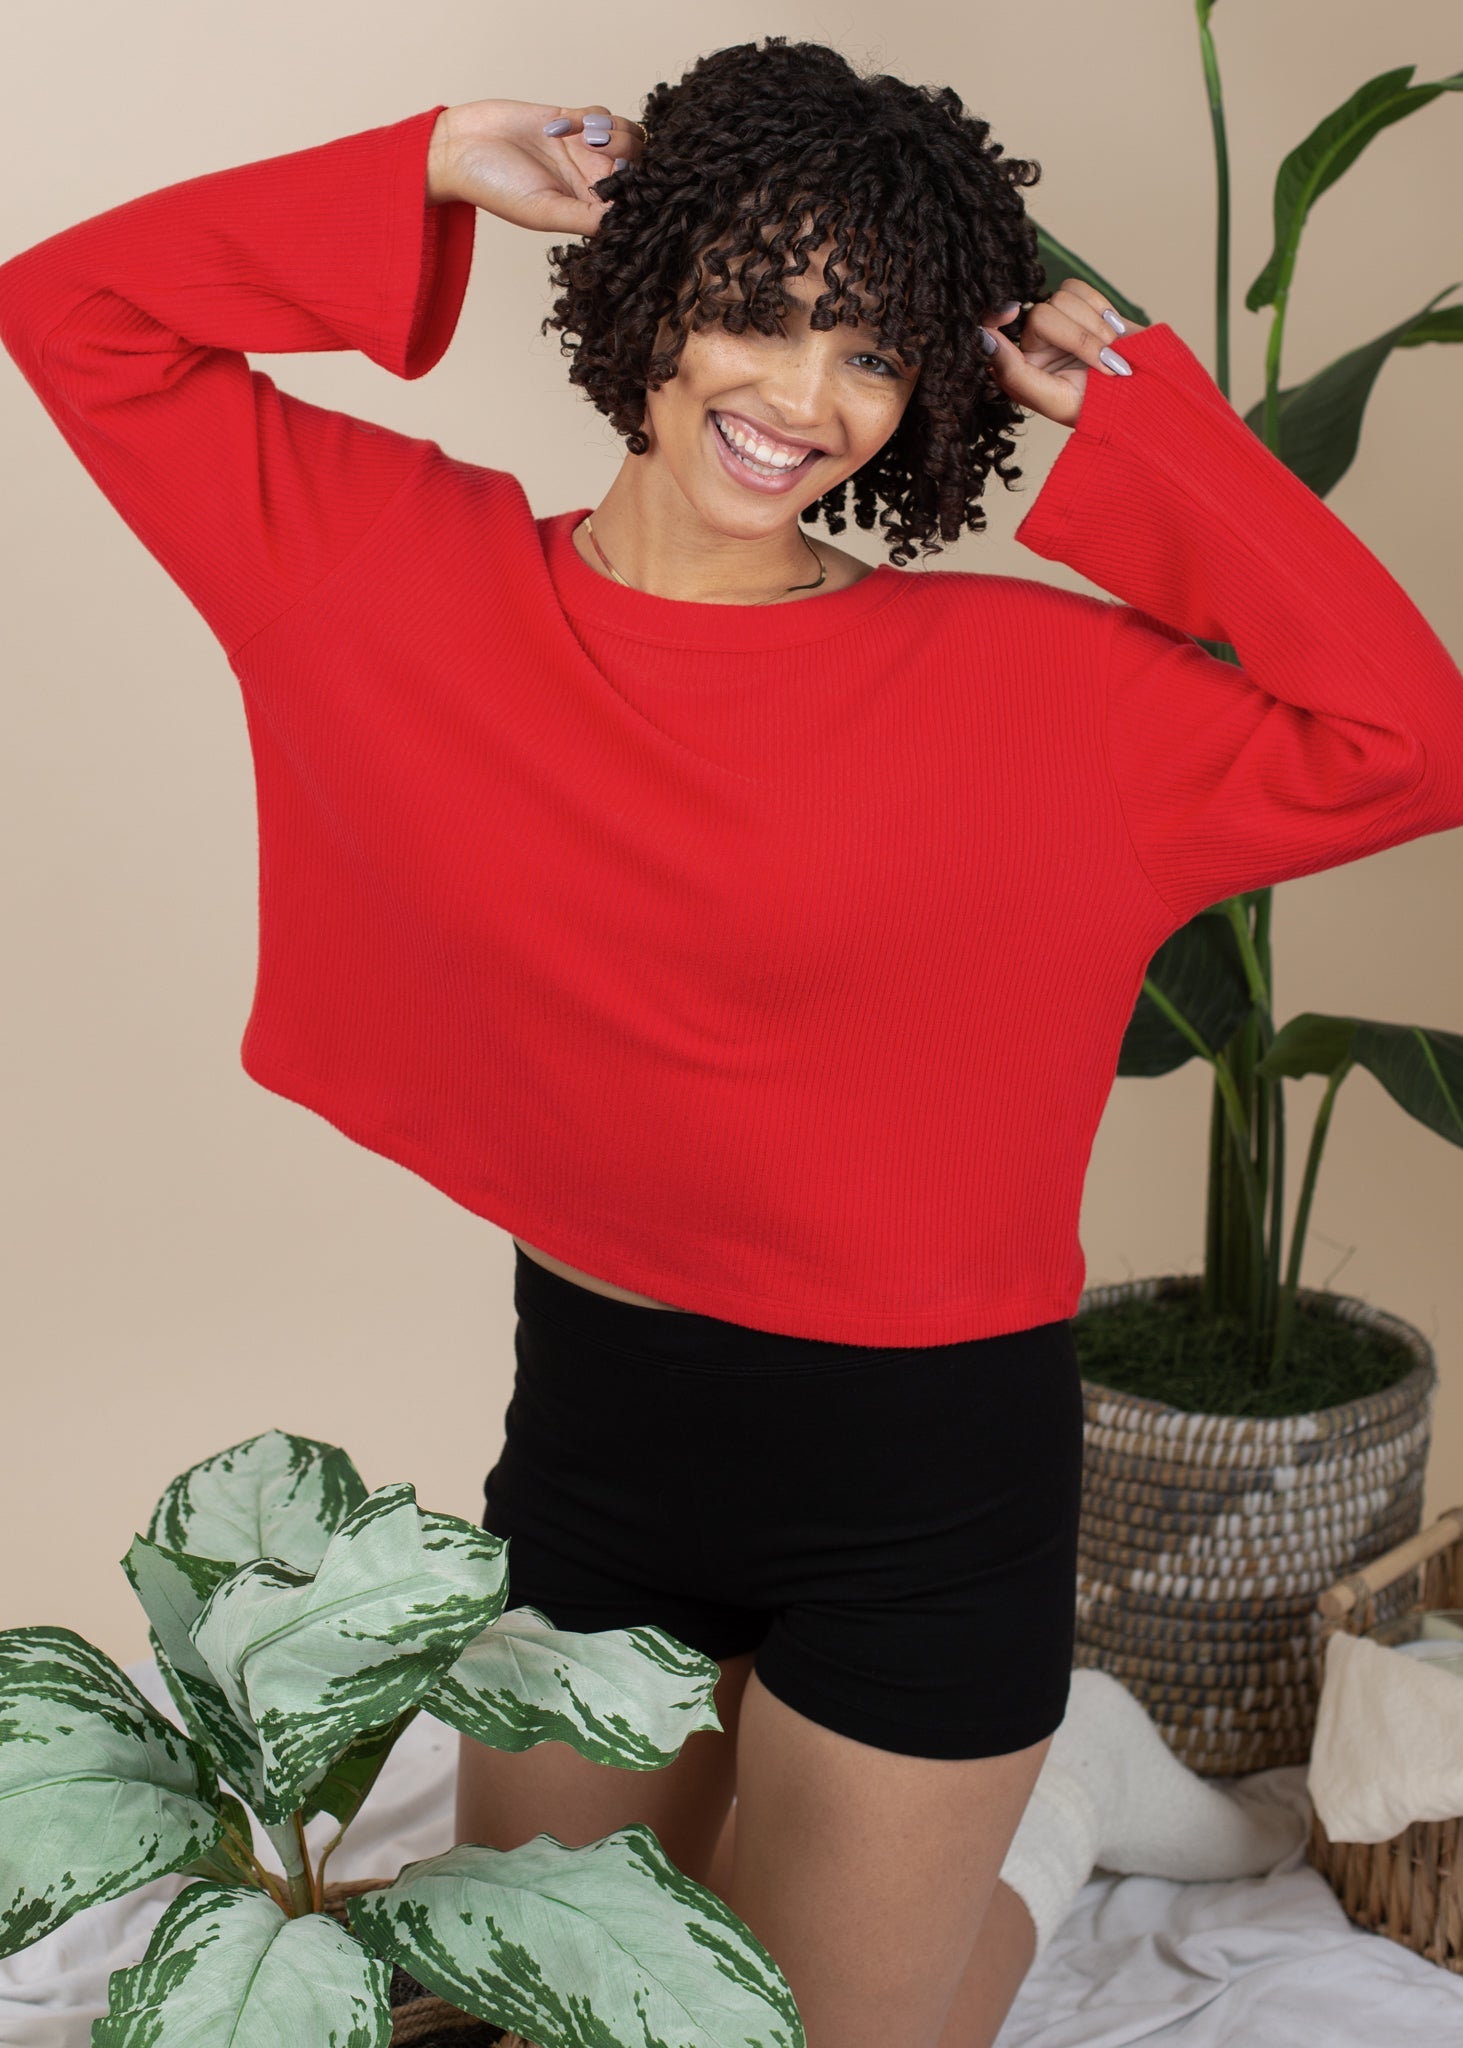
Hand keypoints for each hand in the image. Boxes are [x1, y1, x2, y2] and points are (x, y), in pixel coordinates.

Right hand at [427, 99, 646, 233]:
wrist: (460, 147)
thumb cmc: (494, 187)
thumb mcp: (543, 211)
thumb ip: (586, 218)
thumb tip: (625, 222)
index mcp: (587, 210)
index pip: (632, 200)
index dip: (637, 186)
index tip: (617, 176)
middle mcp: (589, 181)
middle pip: (637, 164)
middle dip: (626, 150)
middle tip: (596, 146)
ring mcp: (582, 151)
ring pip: (625, 135)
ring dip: (612, 129)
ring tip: (582, 134)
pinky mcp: (570, 121)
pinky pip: (602, 115)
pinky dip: (590, 116)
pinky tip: (561, 124)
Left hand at [978, 279, 1146, 427]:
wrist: (1144, 398)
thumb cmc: (1098, 408)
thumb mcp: (1052, 400)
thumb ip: (1013, 373)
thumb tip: (985, 339)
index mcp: (1018, 370)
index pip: (994, 330)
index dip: (996, 315)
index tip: (1009, 312)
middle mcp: (1034, 345)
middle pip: (1042, 313)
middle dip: (1080, 339)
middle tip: (1106, 366)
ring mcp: (1059, 324)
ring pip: (1063, 298)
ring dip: (1095, 327)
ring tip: (1113, 355)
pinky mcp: (1081, 308)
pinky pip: (1079, 288)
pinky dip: (1101, 308)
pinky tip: (1115, 334)